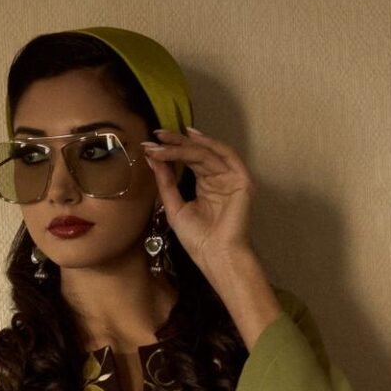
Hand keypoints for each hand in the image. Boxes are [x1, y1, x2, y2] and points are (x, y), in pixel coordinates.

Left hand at [143, 127, 281, 347]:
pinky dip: (208, 145)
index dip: (170, 151)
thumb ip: (166, 182)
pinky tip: (191, 139)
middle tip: (156, 136)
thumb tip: (153, 159)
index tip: (148, 145)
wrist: (215, 255)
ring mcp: (232, 178)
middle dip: (175, 143)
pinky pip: (225, 156)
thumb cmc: (198, 239)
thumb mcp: (174, 207)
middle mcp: (220, 178)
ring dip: (185, 145)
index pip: (188, 160)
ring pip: (207, 152)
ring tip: (164, 140)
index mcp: (207, 184)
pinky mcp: (241, 180)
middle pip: (197, 152)